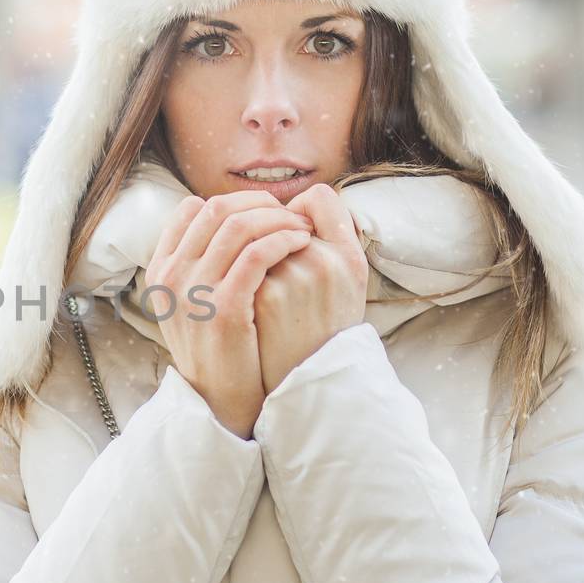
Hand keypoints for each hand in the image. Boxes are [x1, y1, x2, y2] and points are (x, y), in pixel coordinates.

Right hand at [146, 191, 315, 437]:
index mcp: (161, 270)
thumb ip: (197, 266)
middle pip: (216, 209)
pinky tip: (302, 244)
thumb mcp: (189, 305)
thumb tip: (227, 223)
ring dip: (278, 219)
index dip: (233, 203)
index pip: (192, 210)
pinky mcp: (225, 309)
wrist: (219, 402)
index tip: (262, 212)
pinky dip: (284, 240)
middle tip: (289, 214)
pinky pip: (257, 254)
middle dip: (259, 204)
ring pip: (239, 226)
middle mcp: (172, 276)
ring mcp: (194, 292)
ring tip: (303, 229)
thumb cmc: (218, 350)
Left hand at [253, 183, 368, 397]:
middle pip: (277, 214)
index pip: (320, 198)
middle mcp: (323, 262)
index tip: (290, 232)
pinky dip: (233, 267)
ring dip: (246, 247)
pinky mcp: (259, 296)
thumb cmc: (322, 329)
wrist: (303, 384)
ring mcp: (290, 278)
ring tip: (253, 278)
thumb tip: (295, 203)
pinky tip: (239, 289)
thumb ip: (330, 240)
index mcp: (350, 256)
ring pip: (252, 234)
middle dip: (266, 229)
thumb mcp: (347, 284)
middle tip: (265, 261)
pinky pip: (235, 258)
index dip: (297, 210)